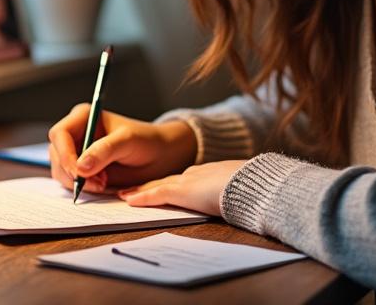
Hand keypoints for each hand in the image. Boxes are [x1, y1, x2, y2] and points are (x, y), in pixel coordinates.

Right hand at [47, 104, 196, 193]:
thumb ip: (104, 151)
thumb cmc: (146, 141)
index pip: (59, 134)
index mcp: (83, 117)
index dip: (65, 155)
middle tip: (99, 182)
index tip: (80, 173)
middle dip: (73, 172)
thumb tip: (81, 167)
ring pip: (60, 171)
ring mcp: (76, 152)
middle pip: (56, 155)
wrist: (158, 156)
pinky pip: (70, 182)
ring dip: (78, 182)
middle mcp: (76, 133)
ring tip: (104, 182)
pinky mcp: (80, 169)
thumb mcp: (128, 141)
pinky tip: (102, 184)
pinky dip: (82, 187)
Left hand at [117, 160, 246, 216]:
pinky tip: (129, 202)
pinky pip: (156, 195)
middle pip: (164, 180)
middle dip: (147, 185)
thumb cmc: (252, 187)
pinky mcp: (182, 191)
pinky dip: (142, 198)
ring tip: (123, 195)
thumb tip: (236, 201)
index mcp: (208, 173)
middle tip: (129, 190)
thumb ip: (231, 193)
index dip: (166, 183)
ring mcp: (187, 181)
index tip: (156, 186)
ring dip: (139, 191)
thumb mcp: (240, 189)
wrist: (251, 183)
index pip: (181, 178)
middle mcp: (194, 174)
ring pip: (156, 185)